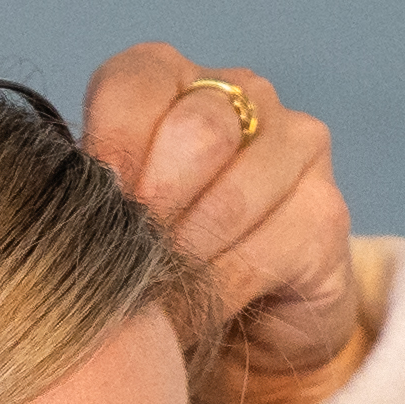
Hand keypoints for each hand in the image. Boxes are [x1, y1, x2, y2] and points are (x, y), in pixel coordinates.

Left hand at [81, 41, 371, 403]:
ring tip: (157, 297)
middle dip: (153, 212)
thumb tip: (79, 214)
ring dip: (184, 261)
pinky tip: (197, 309)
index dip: (110, 155)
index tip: (94, 215)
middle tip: (131, 263)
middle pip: (195, 132)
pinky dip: (217, 291)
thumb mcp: (110, 218)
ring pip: (230, 197)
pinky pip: (262, 251)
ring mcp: (296, 145)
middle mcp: (243, 94)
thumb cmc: (161, 258)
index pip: (133, 84)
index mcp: (172, 77)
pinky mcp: (326, 211)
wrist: (241, 325)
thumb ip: (95, 196)